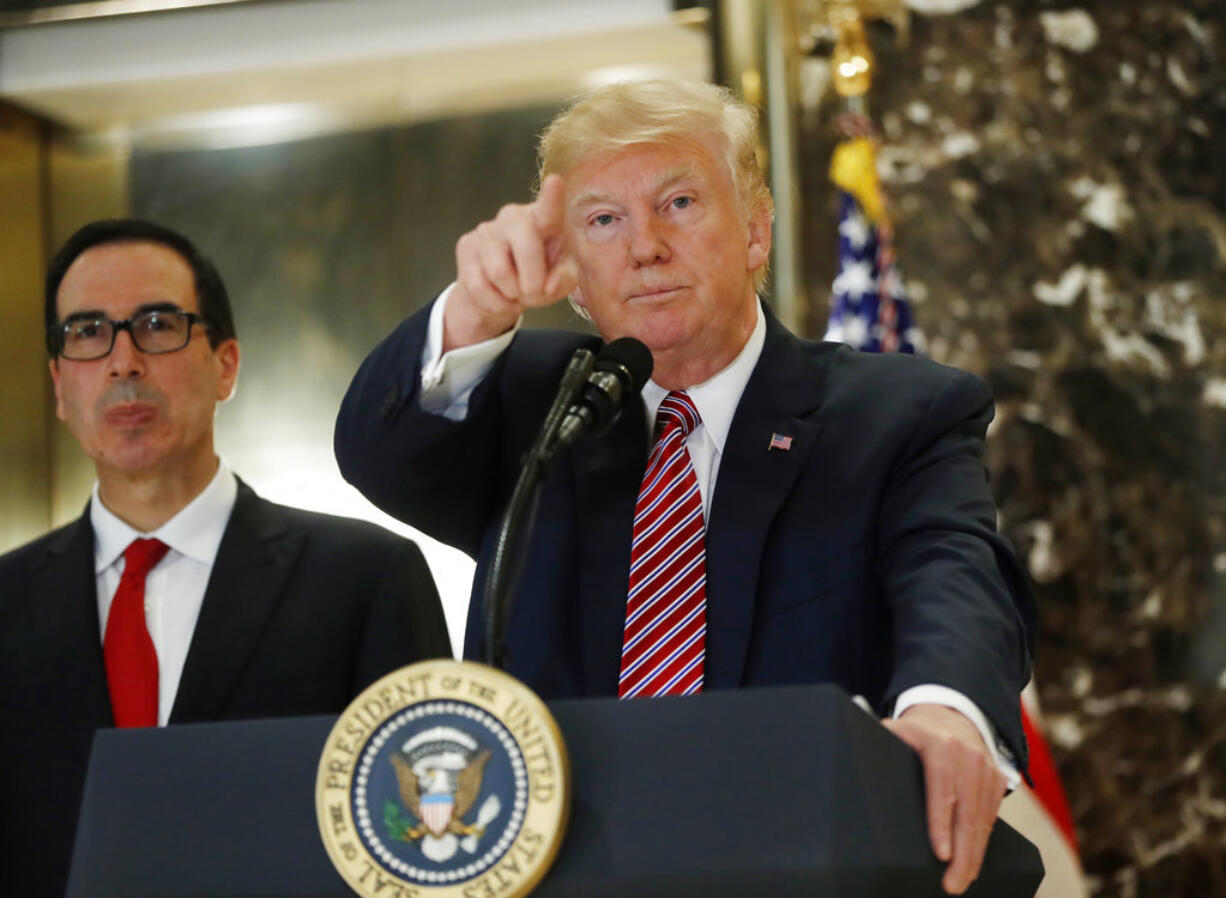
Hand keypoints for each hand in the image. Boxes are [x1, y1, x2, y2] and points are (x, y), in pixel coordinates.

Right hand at [446, 174, 579, 350]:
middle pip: (526, 249)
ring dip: (512, 295)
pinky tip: (498, 296)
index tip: (555, 181)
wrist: (500, 291)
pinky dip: (495, 303)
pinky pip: (480, 286)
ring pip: (500, 273)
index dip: (552, 197)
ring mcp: (488, 228)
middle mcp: (514, 217)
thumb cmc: (538, 277)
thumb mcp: (560, 281)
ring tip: (515, 293)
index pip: (549, 209)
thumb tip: (548, 285)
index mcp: (543, 220)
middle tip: (534, 294)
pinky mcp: (466, 244)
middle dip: (533, 283)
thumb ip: (564, 281)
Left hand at [882, 703, 1006, 894]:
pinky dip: (983, 842)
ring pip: (983, 820)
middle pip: (967, 813)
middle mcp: (970, 758)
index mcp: (941, 746)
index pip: (942, 790)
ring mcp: (987, 770)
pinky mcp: (997, 781)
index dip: (941, 824)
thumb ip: (879, 743)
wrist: (952, 713)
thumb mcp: (897, 729)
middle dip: (962, 854)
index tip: (941, 853)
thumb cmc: (917, 730)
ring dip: (974, 855)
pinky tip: (973, 862)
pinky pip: (991, 817)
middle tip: (952, 884)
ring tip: (961, 881)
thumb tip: (853, 763)